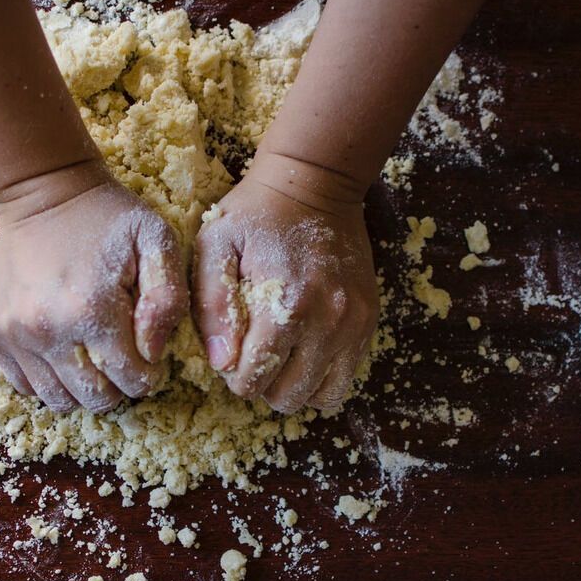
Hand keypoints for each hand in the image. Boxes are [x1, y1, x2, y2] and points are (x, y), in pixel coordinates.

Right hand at [0, 163, 186, 413]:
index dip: (150, 376)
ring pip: (57, 399)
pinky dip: (50, 382)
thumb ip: (168, 299)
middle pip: (95, 398)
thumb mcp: (158, 242)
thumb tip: (153, 353)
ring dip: (84, 390)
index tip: (152, 357)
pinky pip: (24, 385)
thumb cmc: (109, 217)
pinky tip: (67, 358)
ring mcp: (14, 334)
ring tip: (97, 361)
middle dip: (119, 388)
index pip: (131, 380)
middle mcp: (46, 330)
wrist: (44, 192)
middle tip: (126, 361)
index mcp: (91, 311)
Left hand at [194, 151, 378, 412]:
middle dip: (264, 385)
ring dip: (296, 387)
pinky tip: (305, 350)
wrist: (317, 184)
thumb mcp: (216, 247)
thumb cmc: (256, 214)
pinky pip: (347, 376)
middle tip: (254, 355)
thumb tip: (222, 362)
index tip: (231, 352)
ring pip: (324, 396)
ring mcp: (353, 324)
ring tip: (282, 358)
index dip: (233, 375)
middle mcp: (327, 322)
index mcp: (286, 306)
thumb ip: (213, 307)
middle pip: (289, 396)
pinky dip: (322, 375)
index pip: (254, 379)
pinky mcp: (368, 321)